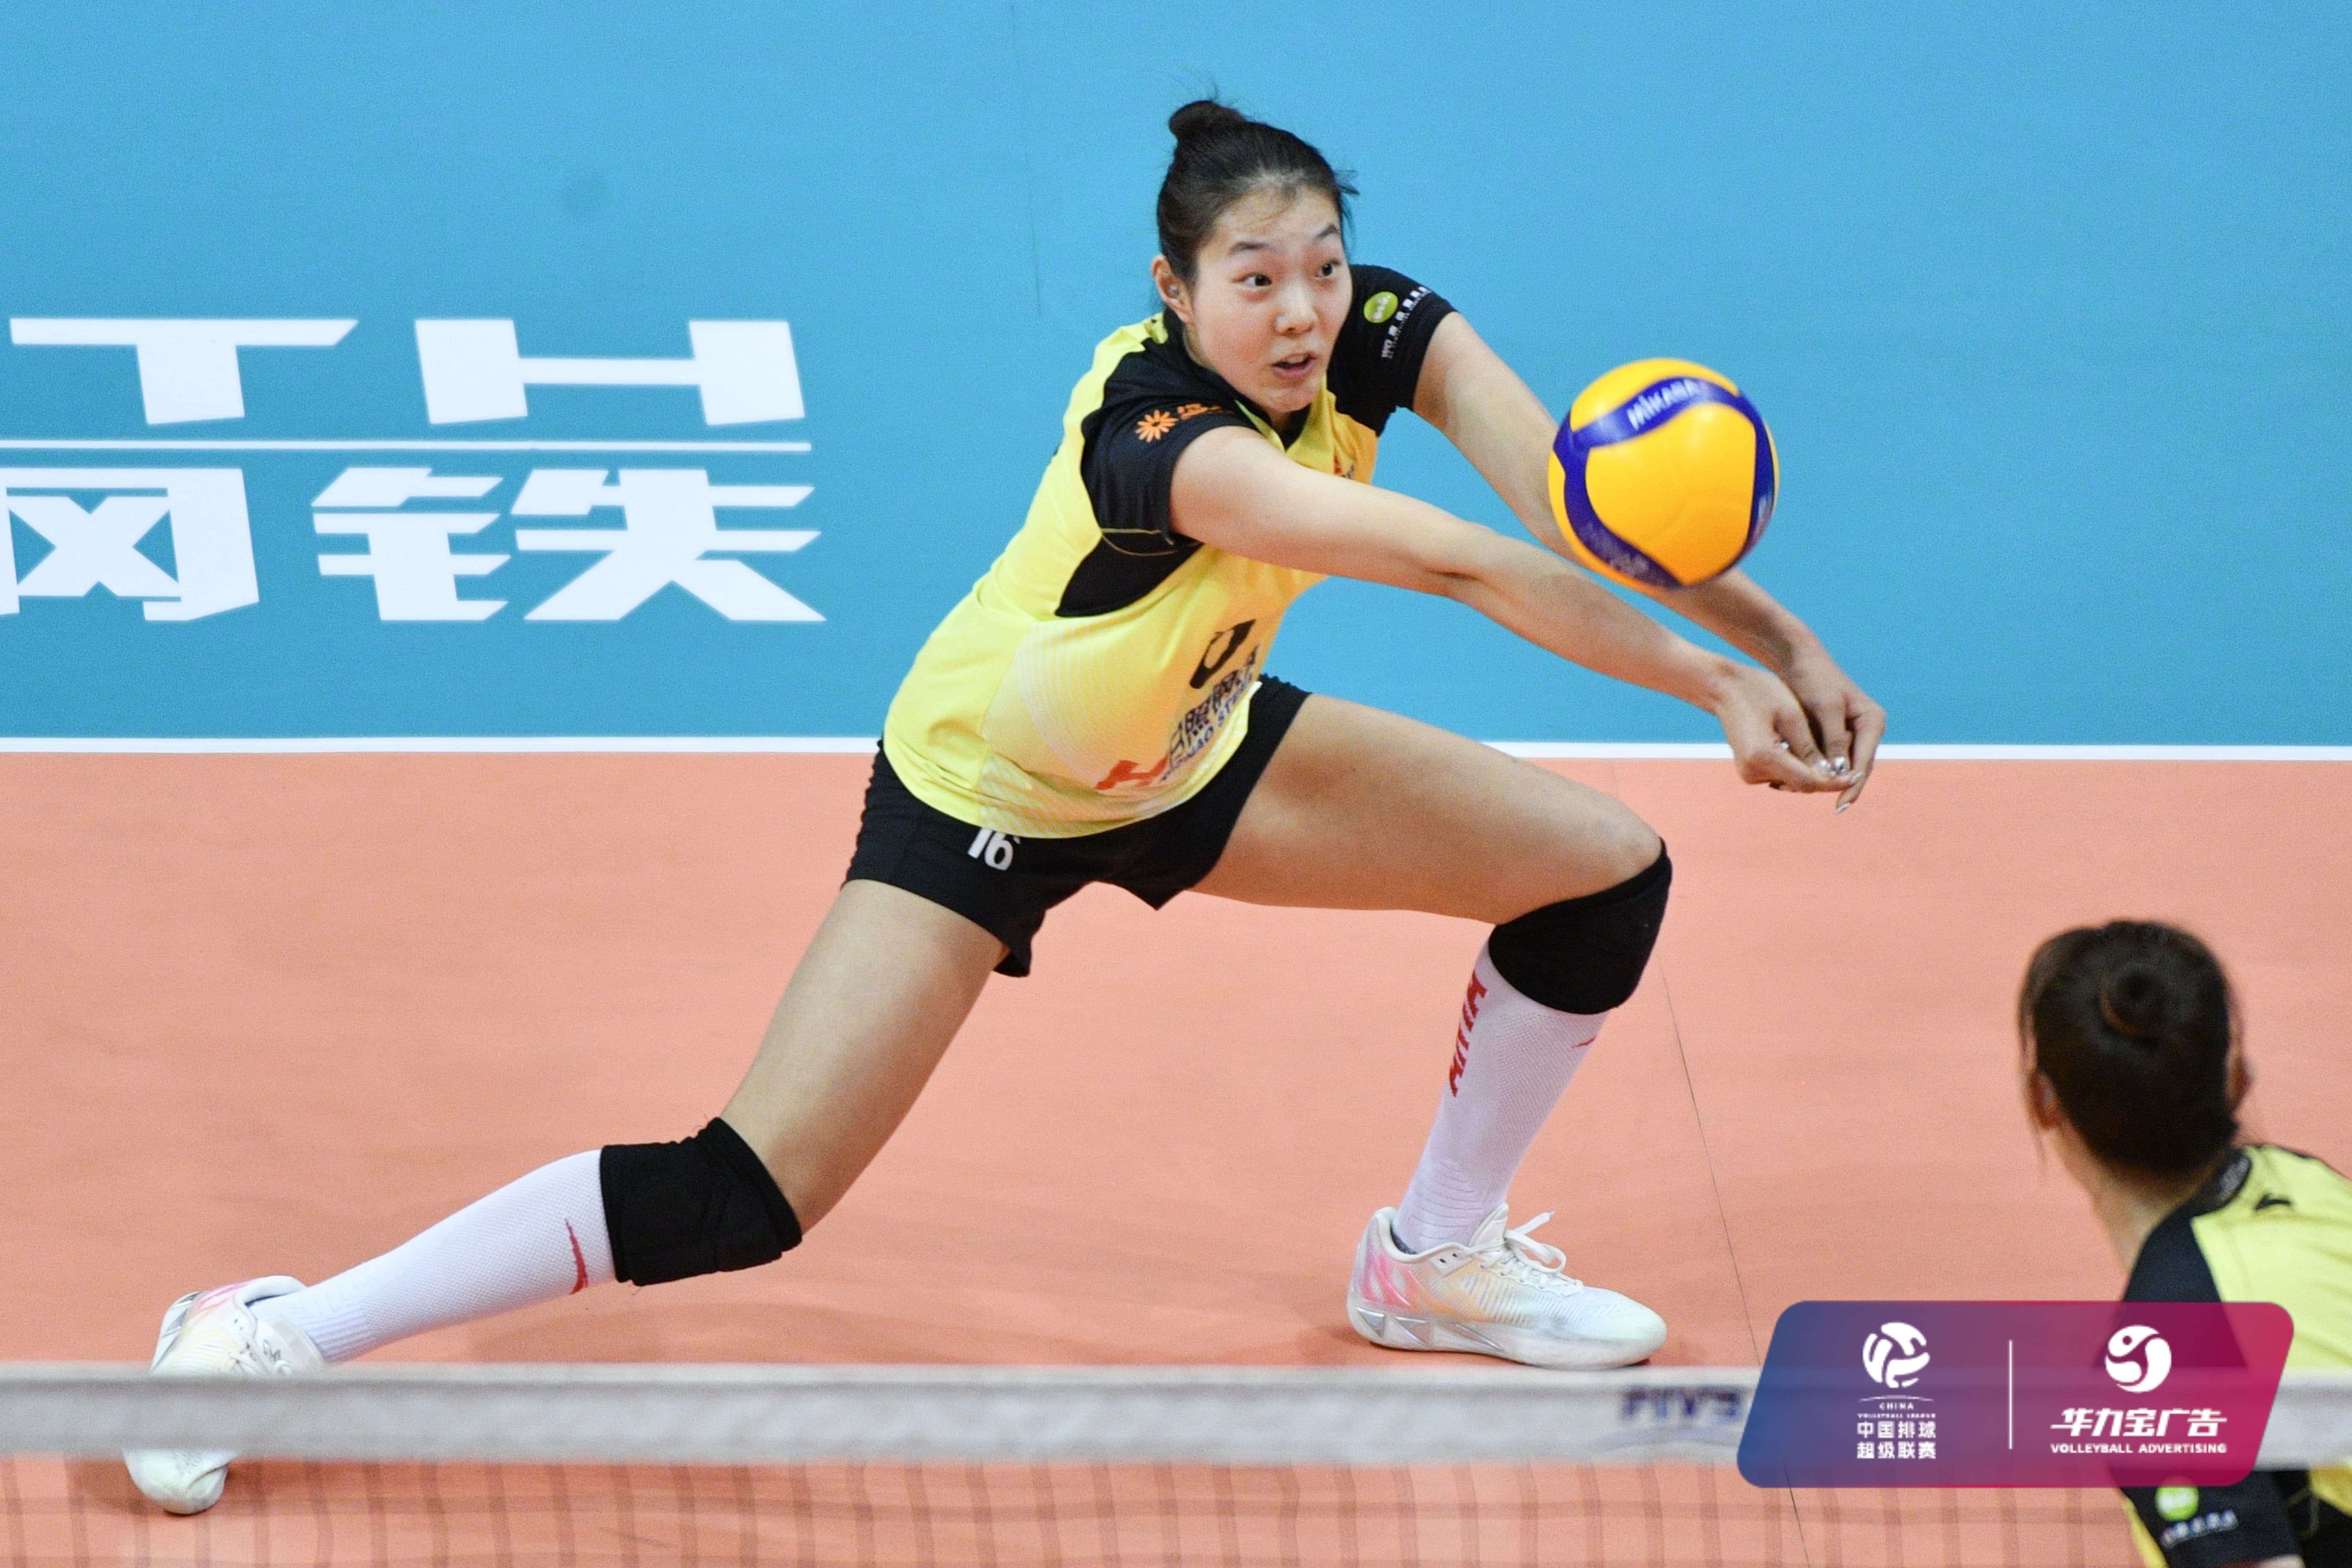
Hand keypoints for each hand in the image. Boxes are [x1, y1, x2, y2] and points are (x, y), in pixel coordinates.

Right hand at [1707, 662, 1848, 793]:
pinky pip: (1783, 774)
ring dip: (1814, 770)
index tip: (1857, 777)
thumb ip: (1811, 748)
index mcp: (1762, 756)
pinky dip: (1799, 765)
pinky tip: (1808, 746)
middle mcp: (1752, 771)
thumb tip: (1832, 774)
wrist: (1725, 688)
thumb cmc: (1760, 692)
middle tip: (1847, 755)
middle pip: (1802, 784)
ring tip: (1831, 746)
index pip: (1808, 781)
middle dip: (1826, 774)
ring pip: (1794, 781)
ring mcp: (1749, 773)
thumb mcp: (1791, 715)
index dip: (1834, 781)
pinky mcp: (1750, 771)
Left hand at [1779, 645, 1886, 810]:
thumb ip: (1833, 739)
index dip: (1854, 784)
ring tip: (1815, 795)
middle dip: (1844, 786)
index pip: (1865, 761)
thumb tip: (1839, 772)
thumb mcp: (1825, 708)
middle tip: (1835, 808)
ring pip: (1843, 764)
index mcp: (1873, 721)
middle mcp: (1867, 729)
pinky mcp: (1835, 733)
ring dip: (1831, 780)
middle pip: (1858, 766)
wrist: (1800, 660)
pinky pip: (1831, 757)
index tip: (1842, 804)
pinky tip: (1805, 780)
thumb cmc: (1814, 680)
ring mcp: (1852, 731)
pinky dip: (1820, 768)